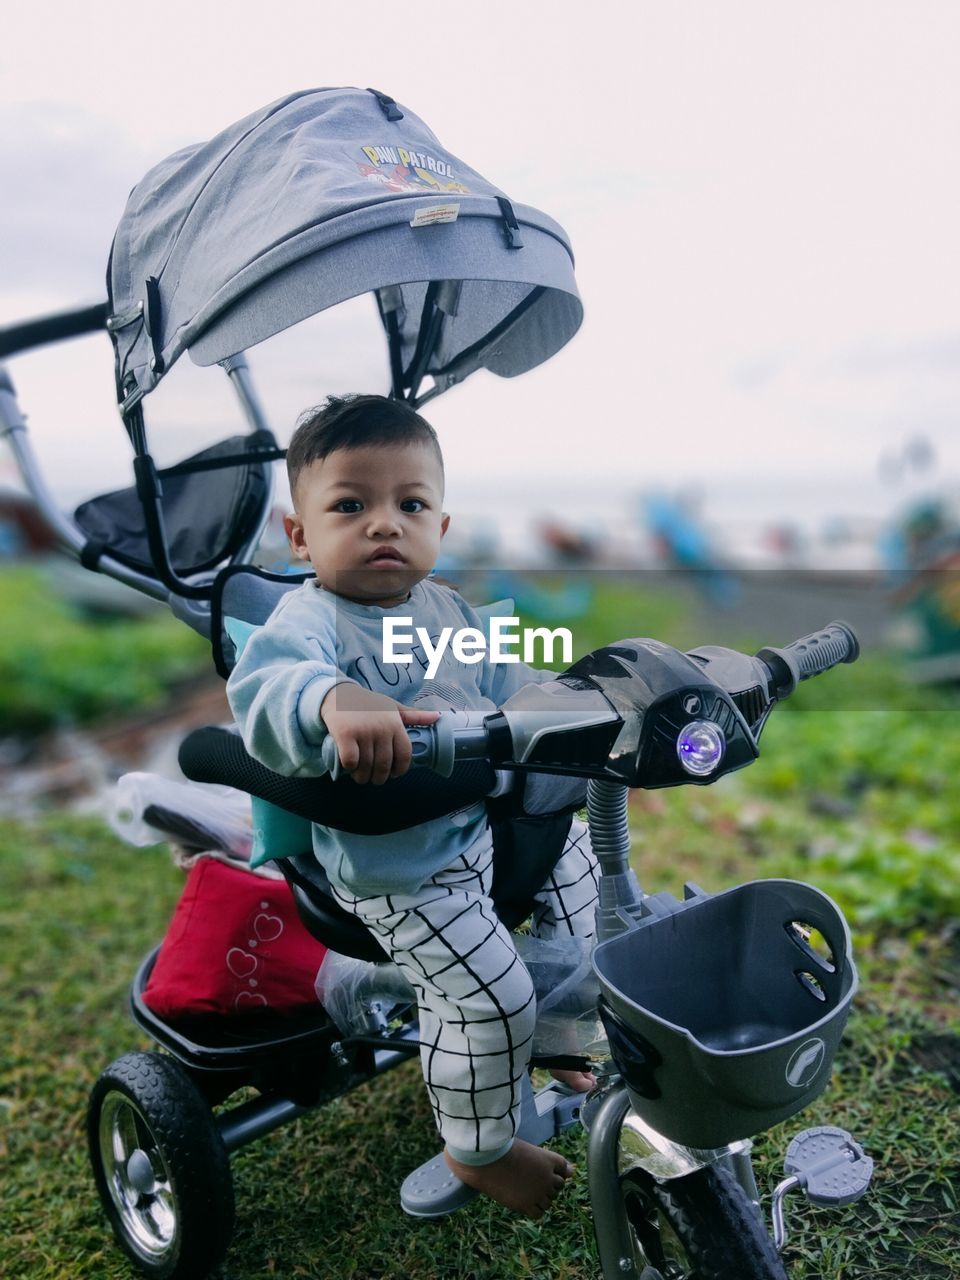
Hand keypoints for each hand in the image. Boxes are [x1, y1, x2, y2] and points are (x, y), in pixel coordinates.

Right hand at [319, 684, 439, 783]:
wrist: (337, 693)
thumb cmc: (367, 704)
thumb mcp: (392, 707)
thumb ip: (413, 715)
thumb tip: (437, 716)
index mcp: (395, 723)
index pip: (404, 754)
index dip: (400, 770)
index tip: (393, 774)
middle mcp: (381, 728)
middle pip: (384, 765)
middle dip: (379, 777)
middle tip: (374, 779)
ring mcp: (363, 731)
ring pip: (367, 766)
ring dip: (363, 777)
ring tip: (361, 776)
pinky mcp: (345, 735)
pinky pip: (351, 761)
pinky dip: (350, 768)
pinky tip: (349, 767)